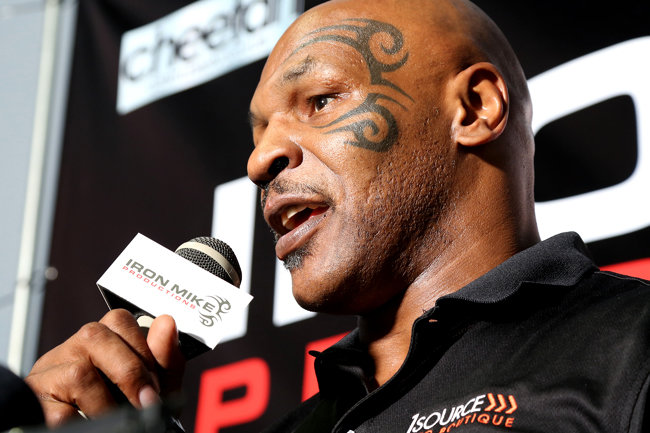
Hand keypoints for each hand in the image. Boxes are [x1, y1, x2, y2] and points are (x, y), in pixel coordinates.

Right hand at [24, 309, 185, 427]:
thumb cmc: (124, 409)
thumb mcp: (152, 387)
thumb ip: (164, 360)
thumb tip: (167, 322)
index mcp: (101, 341)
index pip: (119, 319)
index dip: (142, 348)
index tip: (156, 381)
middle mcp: (71, 349)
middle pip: (95, 335)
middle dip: (130, 371)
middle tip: (146, 402)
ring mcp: (48, 373)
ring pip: (78, 372)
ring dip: (106, 403)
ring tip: (116, 419)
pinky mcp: (34, 402)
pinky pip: (60, 410)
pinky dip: (82, 421)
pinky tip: (89, 424)